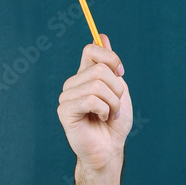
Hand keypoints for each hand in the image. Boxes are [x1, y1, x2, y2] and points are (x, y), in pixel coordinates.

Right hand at [57, 35, 132, 172]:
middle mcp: (73, 83)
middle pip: (100, 69)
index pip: (91, 49)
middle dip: (117, 90)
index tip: (121, 73)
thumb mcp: (119, 89)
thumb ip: (110, 65)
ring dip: (113, 103)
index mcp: (85, 75)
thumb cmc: (115, 122)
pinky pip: (90, 100)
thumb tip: (102, 36)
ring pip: (97, 86)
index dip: (111, 58)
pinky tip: (101, 119)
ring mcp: (66, 96)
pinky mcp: (64, 110)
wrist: (110, 148)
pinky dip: (103, 110)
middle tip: (115, 106)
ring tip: (109, 114)